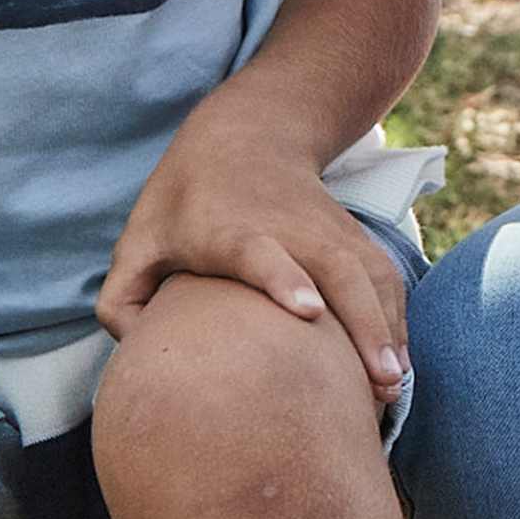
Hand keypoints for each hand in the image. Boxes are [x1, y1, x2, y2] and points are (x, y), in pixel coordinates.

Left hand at [99, 121, 407, 403]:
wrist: (248, 134)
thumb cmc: (184, 200)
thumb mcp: (139, 239)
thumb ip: (121, 299)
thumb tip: (139, 355)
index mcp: (232, 231)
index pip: (262, 253)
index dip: (285, 279)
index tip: (308, 311)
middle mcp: (291, 229)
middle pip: (338, 271)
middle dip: (364, 323)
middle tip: (380, 381)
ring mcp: (329, 231)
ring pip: (372, 275)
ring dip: (390, 328)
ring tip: (395, 384)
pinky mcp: (353, 237)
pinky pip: (386, 278)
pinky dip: (397, 319)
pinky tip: (398, 365)